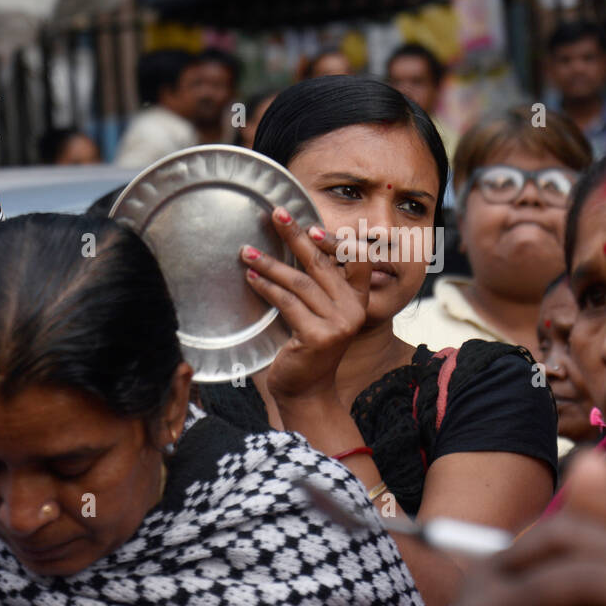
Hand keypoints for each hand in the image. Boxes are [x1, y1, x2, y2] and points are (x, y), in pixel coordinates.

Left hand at [242, 207, 371, 402]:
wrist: (306, 391)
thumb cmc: (308, 349)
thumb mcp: (321, 314)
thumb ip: (319, 286)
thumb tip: (296, 244)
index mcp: (359, 301)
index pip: (359, 260)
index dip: (336, 240)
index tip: (311, 224)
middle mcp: (354, 311)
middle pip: (322, 264)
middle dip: (296, 236)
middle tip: (276, 214)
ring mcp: (338, 324)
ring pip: (300, 283)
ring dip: (271, 264)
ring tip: (246, 251)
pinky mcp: (318, 337)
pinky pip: (287, 303)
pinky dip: (266, 287)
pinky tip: (250, 277)